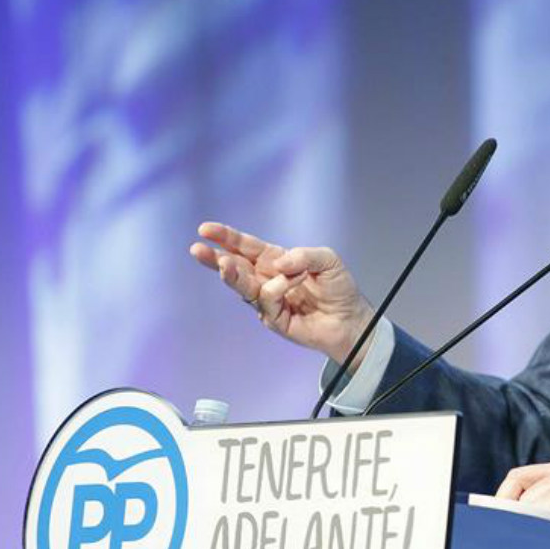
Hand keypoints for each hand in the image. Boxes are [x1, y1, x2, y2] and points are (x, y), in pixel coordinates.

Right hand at [189, 222, 374, 367]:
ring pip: (242, 286)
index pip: (246, 246)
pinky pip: (268, 298)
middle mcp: (267, 279)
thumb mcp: (327, 259)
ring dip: (233, 273)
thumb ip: (303, 255)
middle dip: (215, 257)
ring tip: (225, 264)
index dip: (226, 237)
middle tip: (198, 249)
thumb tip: (278, 262)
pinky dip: (279, 286)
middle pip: (234, 266)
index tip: (205, 229)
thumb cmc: (339, 288)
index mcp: (275, 260)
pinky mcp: (274, 319)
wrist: (351, 319)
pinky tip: (293, 282)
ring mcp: (268, 300)